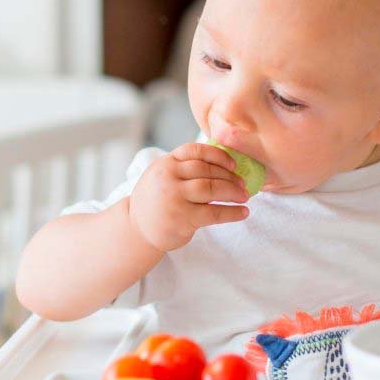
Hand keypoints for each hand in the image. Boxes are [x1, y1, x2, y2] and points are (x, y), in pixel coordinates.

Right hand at [128, 141, 249, 252]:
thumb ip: (183, 167)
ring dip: (232, 192)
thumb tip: (223, 164)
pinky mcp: (182, 218)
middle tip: (243, 184)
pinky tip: (243, 213)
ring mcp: (174, 197)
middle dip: (229, 177)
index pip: (196, 151)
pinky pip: (214, 213)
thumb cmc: (156, 200)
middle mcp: (168, 177)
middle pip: (206, 171)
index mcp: (165, 163)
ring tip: (244, 197)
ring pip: (212, 189)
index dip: (218, 155)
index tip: (233, 164)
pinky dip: (232, 212)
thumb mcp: (161, 175)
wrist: (136, 228)